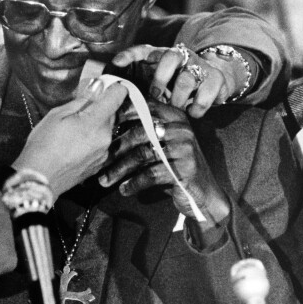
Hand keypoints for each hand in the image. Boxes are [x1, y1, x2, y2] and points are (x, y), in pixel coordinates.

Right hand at [13, 79, 127, 198]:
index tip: (104, 86)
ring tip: (72, 130)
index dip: (112, 87)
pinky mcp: (99, 164)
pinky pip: (101, 144)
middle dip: (99, 108)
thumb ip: (81, 101)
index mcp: (95, 122)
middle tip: (77, 110)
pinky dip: (91, 140)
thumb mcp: (57, 115)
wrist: (39, 179)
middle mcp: (105, 138)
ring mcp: (103, 153)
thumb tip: (96, 88)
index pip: (117, 96)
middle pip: (112, 113)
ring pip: (106, 129)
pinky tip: (74, 144)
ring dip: (94, 125)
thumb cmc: (43, 147)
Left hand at [98, 100, 229, 225]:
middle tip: (98, 160)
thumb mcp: (163, 145)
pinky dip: (134, 183)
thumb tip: (107, 126)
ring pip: (142, 154)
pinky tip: (124, 189)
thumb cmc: (176, 168)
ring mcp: (184, 148)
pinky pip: (151, 174)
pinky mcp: (184, 169)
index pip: (145, 107)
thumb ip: (144, 132)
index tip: (101, 125)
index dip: (122, 114)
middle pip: (139, 133)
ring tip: (104, 180)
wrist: (204, 195)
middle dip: (116, 148)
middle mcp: (181, 128)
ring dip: (120, 169)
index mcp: (175, 117)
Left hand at [111, 44, 246, 117]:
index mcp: (162, 56)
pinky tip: (193, 112)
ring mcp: (200, 66)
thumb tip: (116, 99)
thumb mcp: (160, 84)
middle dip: (161, 78)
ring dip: (179, 98)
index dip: (130, 55)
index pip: (143, 50)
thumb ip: (142, 87)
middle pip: (170, 57)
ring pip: (188, 77)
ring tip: (176, 109)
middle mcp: (181, 57)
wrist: (216, 79)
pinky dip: (199, 106)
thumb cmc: (178, 85)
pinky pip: (207, 92)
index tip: (116, 63)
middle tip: (156, 96)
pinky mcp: (216, 79)